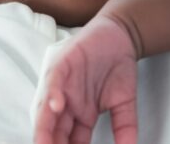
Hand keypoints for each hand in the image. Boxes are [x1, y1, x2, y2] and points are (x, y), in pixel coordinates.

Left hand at [34, 16, 137, 143]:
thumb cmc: (120, 67)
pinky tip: (57, 107)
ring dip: (44, 129)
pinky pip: (53, 81)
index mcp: (81, 115)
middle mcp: (68, 103)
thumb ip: (125, 126)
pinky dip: (52, 94)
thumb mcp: (125, 102)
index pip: (70, 142)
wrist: (121, 35)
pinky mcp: (63, 64)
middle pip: (54, 131)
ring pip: (46, 110)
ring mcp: (63, 85)